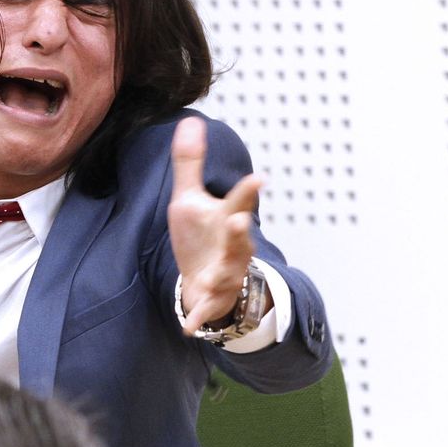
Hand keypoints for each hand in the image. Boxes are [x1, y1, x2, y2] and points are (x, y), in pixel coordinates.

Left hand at [169, 117, 261, 332]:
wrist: (208, 281)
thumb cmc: (200, 236)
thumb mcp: (189, 199)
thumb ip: (189, 162)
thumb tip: (190, 120)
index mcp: (226, 219)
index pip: (239, 202)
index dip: (249, 191)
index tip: (259, 179)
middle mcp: (232, 248)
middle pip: (240, 240)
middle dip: (240, 232)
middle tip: (238, 221)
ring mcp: (224, 275)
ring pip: (228, 275)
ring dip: (223, 275)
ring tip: (214, 276)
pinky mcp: (210, 299)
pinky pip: (206, 310)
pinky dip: (198, 318)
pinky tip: (187, 326)